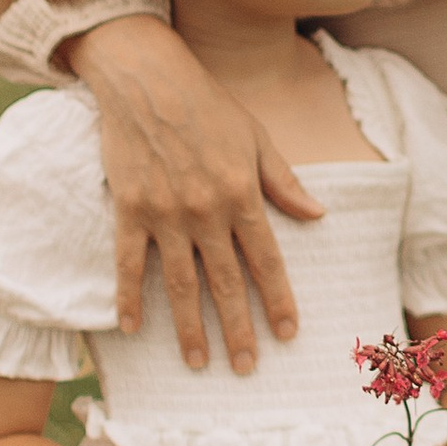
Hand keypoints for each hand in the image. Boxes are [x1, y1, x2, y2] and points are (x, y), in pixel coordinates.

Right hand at [67, 15, 321, 372]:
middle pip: (226, 282)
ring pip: (180, 282)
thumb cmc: (207, 104)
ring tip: (199, 362)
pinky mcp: (129, 209)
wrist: (146, 78)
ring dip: (189, 327)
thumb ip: (284, 182)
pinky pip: (128, 262)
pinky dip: (129, 296)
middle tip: (246, 368)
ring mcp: (165, 213)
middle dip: (239, 329)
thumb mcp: (257, 137)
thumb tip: (318, 215)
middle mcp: (206, 210)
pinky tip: (132, 328)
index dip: (279, 299)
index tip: (289, 333)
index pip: (267, 259)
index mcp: (242, 193)